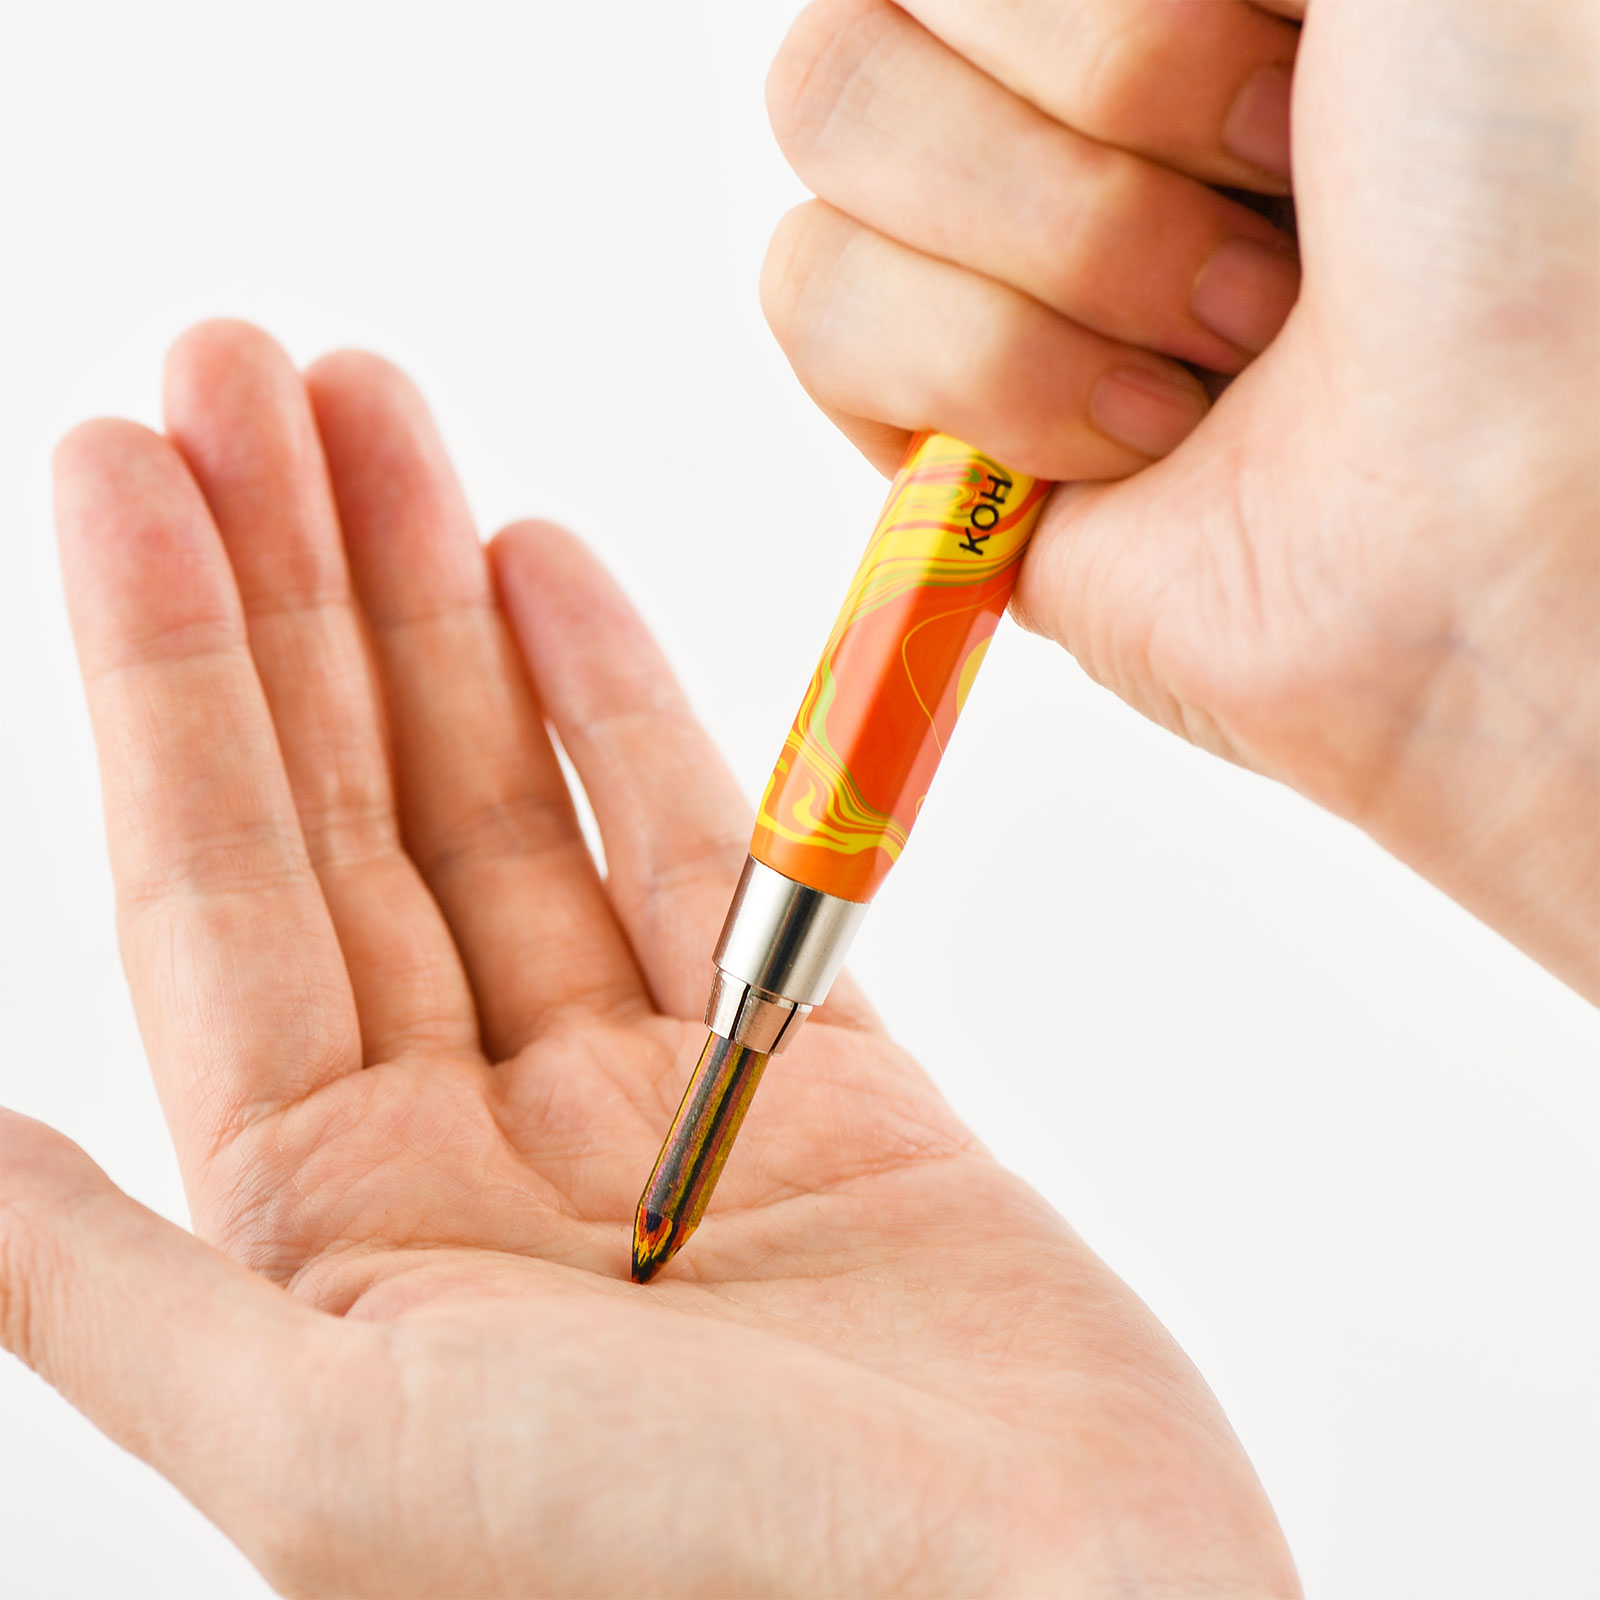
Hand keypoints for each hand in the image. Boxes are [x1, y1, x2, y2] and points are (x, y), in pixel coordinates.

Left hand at [0, 322, 1297, 1596]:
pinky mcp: (814, 1077)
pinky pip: (692, 849)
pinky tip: (544, 565)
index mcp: (338, 1234)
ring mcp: (645, 1096)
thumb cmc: (702, 1583)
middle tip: (246, 367)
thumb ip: (122, 1292)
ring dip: (438, 605)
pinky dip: (620, 702)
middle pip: (352, 807)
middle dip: (294, 583)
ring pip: (509, 798)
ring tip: (379, 416)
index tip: (129, 467)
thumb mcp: (341, 1452)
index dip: (167, 664)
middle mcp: (473, 1149)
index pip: (219, 885)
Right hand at [763, 0, 1598, 996]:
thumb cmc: (1513, 202)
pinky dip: (990, 373)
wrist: (1510, 511)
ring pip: (825, 135)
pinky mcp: (932, 425)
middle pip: (864, 7)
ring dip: (1055, 246)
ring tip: (1220, 347)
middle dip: (1093, 114)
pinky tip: (1133, 439)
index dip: (1101, 16)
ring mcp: (985, 261)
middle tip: (1272, 217)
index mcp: (1171, 1)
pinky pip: (816, 308)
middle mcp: (1057, 107)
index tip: (1290, 75)